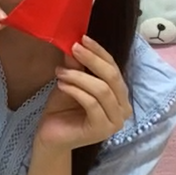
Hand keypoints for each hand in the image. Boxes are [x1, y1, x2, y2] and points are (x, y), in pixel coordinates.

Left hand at [35, 36, 131, 153]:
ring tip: (60, 72)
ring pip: (102, 90)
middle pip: (112, 77)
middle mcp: (123, 108)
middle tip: (73, 49)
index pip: (114, 68)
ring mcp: (115, 121)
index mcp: (120, 95)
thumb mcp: (71, 81)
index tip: (83, 38)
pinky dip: (76, 90)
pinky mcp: (102, 130)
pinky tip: (61, 85)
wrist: (51, 136)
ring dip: (79, 77)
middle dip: (92, 60)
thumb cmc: (64, 108)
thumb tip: (77, 44)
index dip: (99, 52)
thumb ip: (77, 66)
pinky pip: (92, 103)